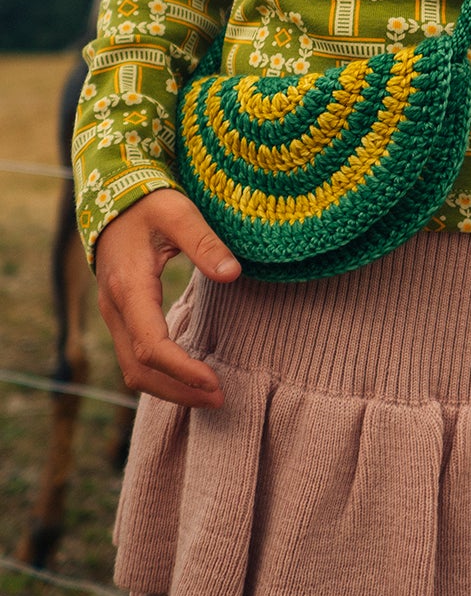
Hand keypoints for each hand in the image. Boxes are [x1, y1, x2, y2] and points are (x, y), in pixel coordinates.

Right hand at [95, 188, 239, 406]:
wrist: (112, 197)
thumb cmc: (148, 202)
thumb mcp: (178, 212)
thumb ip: (206, 242)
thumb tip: (233, 274)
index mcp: (129, 287)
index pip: (152, 346)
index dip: (182, 370)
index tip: (214, 382)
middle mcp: (114, 309)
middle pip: (138, 369)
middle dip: (177, 391)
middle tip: (220, 398)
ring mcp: (114, 315)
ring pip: (133, 368)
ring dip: (168, 387)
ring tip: (209, 394)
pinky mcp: (121, 315)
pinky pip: (135, 356)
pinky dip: (160, 374)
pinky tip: (188, 374)